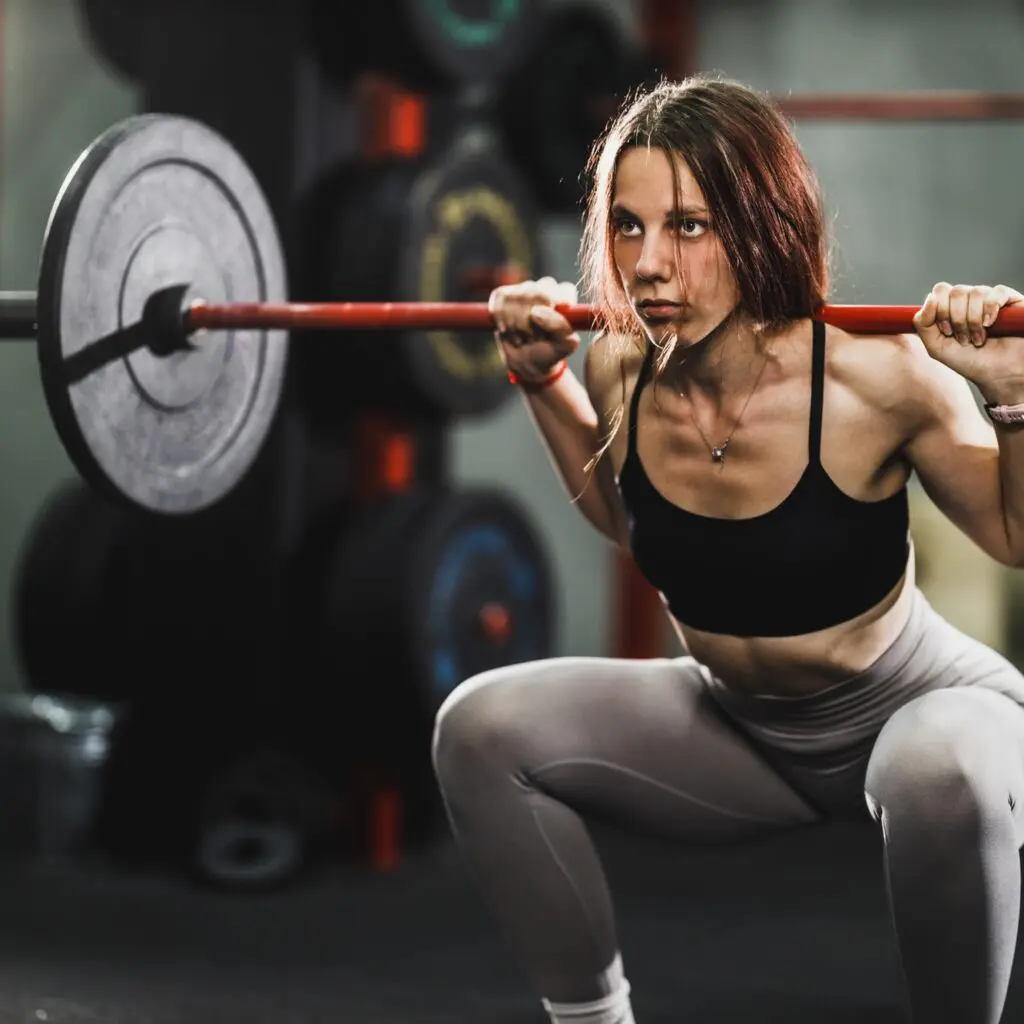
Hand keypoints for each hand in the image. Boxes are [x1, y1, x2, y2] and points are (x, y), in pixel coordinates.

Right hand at [489, 277, 580, 381]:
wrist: (527, 362)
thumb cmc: (551, 352)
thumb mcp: (566, 345)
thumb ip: (559, 327)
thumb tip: (535, 312)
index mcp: (565, 297)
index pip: (561, 290)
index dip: (553, 306)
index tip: (548, 325)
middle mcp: (545, 289)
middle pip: (534, 292)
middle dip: (529, 321)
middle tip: (533, 337)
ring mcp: (524, 290)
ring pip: (514, 296)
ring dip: (515, 323)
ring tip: (522, 337)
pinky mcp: (505, 296)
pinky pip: (499, 299)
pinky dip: (501, 319)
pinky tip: (507, 331)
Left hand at [913, 282, 1023, 399]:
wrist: (998, 374)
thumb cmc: (969, 361)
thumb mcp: (936, 347)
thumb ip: (923, 324)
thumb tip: (930, 298)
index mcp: (952, 307)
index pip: (940, 291)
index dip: (941, 310)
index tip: (947, 332)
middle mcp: (970, 299)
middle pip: (956, 291)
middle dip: (957, 319)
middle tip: (964, 339)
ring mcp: (990, 298)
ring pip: (975, 292)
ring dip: (973, 320)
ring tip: (979, 339)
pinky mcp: (1011, 300)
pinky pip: (997, 292)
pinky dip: (990, 309)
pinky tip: (990, 325)